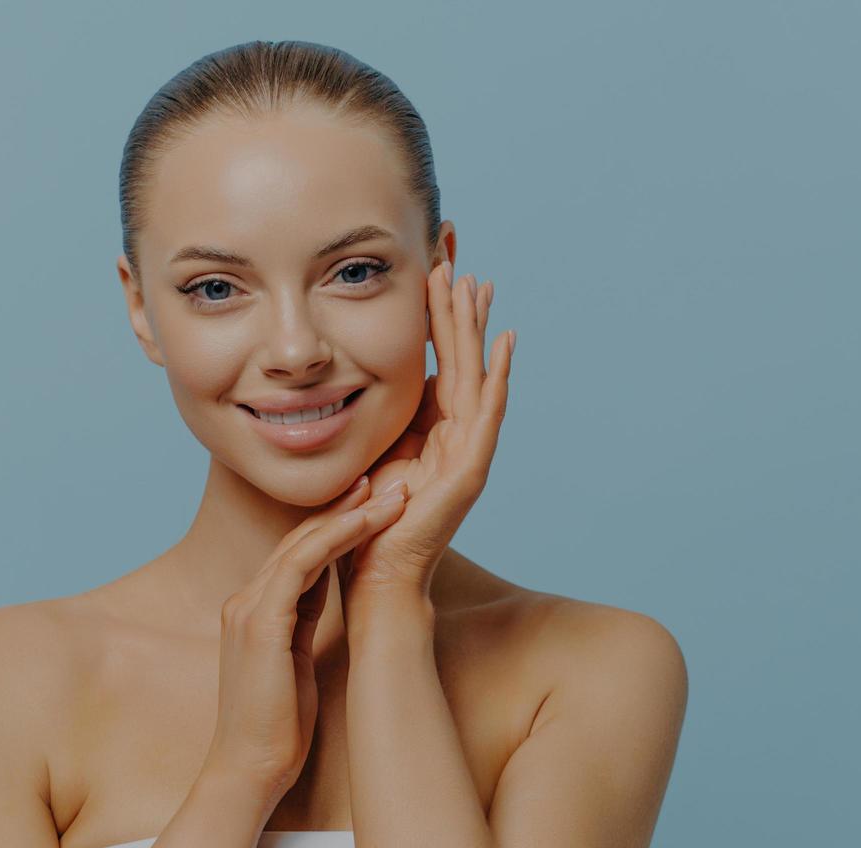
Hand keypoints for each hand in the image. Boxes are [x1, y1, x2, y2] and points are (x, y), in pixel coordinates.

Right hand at [202, 476, 408, 803]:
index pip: (296, 552)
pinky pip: (300, 565)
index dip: (336, 524)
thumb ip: (302, 621)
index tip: (372, 501)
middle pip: (298, 536)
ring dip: (349, 514)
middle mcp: (245, 601)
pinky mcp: (259, 623)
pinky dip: (335, 539)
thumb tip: (326, 592)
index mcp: (253, 611)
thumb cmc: (276, 728)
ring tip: (389, 492)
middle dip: (344, 506)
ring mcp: (247, 609)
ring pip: (301, 542)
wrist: (248, 770)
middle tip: (385, 478)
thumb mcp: (294, 661)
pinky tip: (367, 523)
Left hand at [337, 261, 515, 607]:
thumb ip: (376, 418)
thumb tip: (355, 377)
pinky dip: (498, 377)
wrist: (374, 575)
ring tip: (476, 284)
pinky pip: (487, 414)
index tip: (434, 268)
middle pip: (462, 358)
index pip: (440, 359)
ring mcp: (468, 451)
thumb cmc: (363, 521)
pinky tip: (505, 343)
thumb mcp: (366, 451)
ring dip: (475, 328)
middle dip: (458, 306)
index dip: (437, 315)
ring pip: (476, 375)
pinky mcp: (470, 471)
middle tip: (455, 257)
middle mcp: (456, 435)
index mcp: (432, 429)